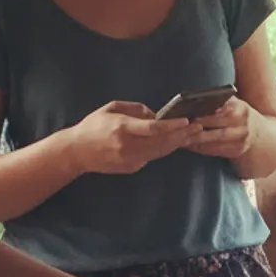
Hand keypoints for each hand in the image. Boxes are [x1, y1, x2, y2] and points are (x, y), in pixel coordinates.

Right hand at [71, 101, 199, 174]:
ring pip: (162, 151)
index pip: (153, 128)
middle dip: (183, 134)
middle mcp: (128, 146)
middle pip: (163, 142)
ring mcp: (131, 159)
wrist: (76, 152)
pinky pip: (153, 157)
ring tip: (194, 134)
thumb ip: (135, 109)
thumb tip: (156, 115)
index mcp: (122, 128)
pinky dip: (166, 149)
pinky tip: (177, 142)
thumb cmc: (93, 126)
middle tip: (199, 127)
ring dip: (179, 143)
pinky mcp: (133, 167)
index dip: (172, 126)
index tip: (187, 121)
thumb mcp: (111, 109)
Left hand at [186, 98, 252, 159]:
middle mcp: (244, 127)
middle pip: (219, 132)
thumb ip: (221, 102)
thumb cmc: (239, 115)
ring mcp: (242, 141)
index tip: (192, 118)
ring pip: (216, 144)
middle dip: (199, 133)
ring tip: (183, 139)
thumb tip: (199, 102)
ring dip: (198, 143)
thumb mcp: (235, 104)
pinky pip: (216, 151)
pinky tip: (191, 145)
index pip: (223, 114)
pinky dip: (201, 149)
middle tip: (183, 131)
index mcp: (242, 111)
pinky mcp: (237, 151)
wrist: (258, 132)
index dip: (207, 118)